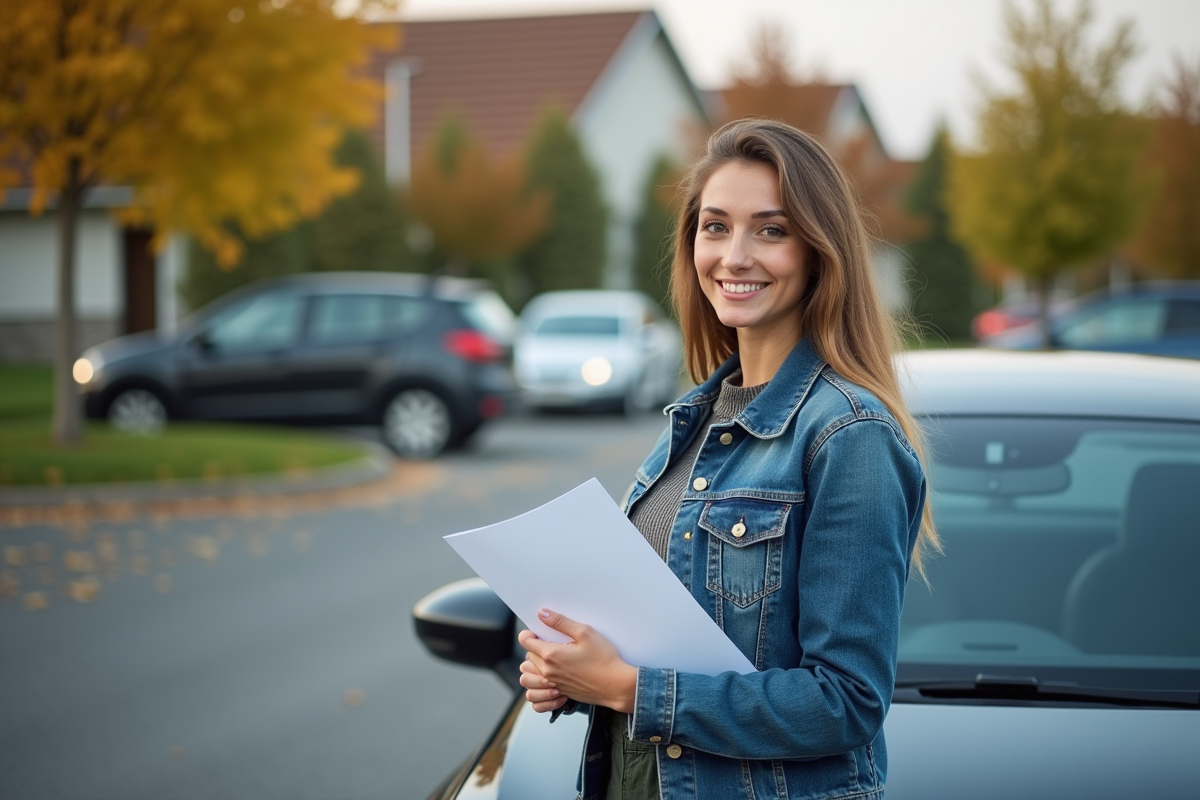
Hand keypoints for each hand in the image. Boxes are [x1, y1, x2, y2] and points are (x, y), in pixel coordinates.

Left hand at [517, 609, 637, 713]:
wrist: (616, 686)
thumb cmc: (604, 659)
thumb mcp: (585, 633)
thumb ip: (561, 622)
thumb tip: (542, 614)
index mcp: (551, 655)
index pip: (525, 641)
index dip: (529, 633)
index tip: (538, 631)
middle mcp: (548, 671)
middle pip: (528, 655)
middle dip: (535, 646)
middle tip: (552, 641)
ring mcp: (553, 684)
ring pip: (532, 672)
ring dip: (536, 664)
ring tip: (552, 657)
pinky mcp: (561, 692)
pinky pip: (542, 685)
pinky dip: (545, 677)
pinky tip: (560, 670)